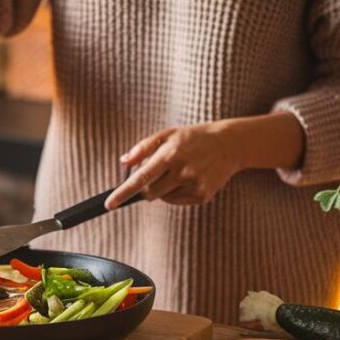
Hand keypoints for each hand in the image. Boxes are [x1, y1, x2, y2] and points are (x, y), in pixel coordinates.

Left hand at [105, 122, 243, 208]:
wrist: (229, 144)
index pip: (141, 178)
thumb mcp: (167, 135)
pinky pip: (176, 201)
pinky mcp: (202, 196)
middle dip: (145, 187)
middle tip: (157, 172)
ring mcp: (194, 185)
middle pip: (149, 192)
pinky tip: (187, 178)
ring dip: (161, 188)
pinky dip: (174, 192)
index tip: (109, 204)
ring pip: (162, 197)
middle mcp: (183, 172)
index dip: (123, 192)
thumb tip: (124, 162)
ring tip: (177, 171)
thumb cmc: (193, 137)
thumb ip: (143, 148)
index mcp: (171, 154)